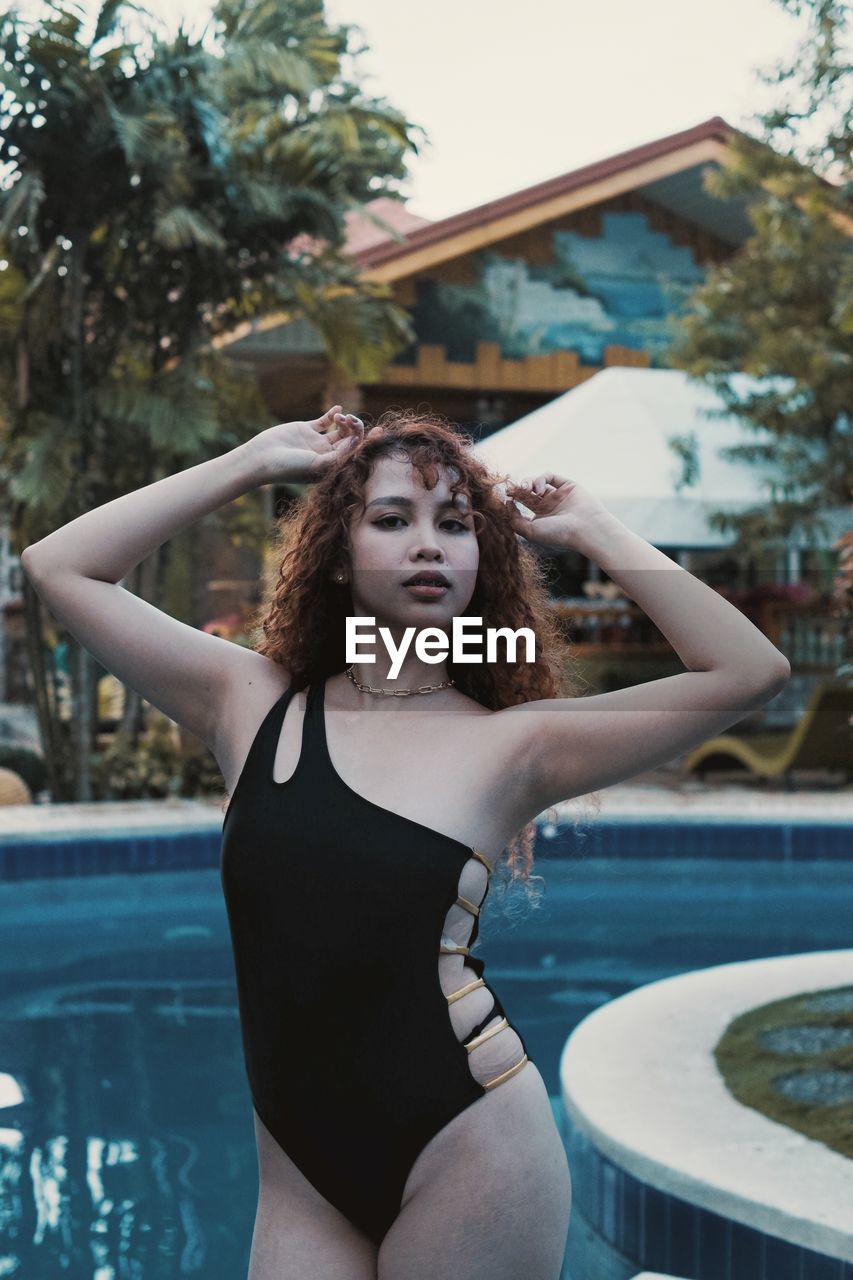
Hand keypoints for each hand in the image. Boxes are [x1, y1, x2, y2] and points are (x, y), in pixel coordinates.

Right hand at [243, 406, 383, 483]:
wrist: (262, 459)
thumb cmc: (289, 468)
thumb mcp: (318, 464)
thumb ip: (339, 454)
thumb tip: (358, 442)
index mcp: (333, 467)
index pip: (356, 454)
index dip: (369, 444)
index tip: (379, 433)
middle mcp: (328, 455)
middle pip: (351, 440)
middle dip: (357, 429)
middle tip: (352, 422)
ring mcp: (317, 442)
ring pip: (340, 430)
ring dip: (345, 421)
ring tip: (341, 418)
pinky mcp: (307, 429)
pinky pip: (324, 421)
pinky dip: (333, 414)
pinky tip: (338, 409)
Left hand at [503, 473, 610, 549]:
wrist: (585, 528)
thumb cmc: (558, 534)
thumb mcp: (530, 531)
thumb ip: (514, 520)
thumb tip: (507, 504)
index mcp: (540, 519)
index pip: (521, 505)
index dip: (512, 500)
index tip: (506, 498)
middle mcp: (549, 507)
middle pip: (527, 492)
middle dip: (518, 489)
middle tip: (510, 489)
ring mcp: (558, 495)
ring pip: (536, 483)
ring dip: (527, 483)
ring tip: (525, 489)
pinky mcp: (566, 485)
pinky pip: (548, 476)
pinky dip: (539, 479)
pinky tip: (538, 490)